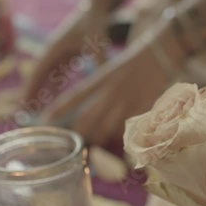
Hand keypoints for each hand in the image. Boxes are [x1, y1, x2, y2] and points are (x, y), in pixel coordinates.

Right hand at [23, 2, 108, 102]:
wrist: (96, 8)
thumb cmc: (95, 23)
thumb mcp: (97, 43)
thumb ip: (99, 62)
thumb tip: (104, 79)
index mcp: (54, 50)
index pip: (37, 73)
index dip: (30, 91)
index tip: (23, 106)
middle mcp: (52, 53)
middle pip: (37, 78)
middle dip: (30, 95)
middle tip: (23, 114)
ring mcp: (58, 55)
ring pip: (46, 78)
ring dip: (40, 93)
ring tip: (33, 111)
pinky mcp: (66, 56)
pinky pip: (56, 75)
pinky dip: (53, 88)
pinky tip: (52, 101)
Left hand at [37, 22, 184, 145]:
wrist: (160, 53)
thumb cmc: (135, 62)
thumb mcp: (112, 70)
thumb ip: (100, 91)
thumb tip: (91, 115)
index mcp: (102, 78)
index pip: (76, 95)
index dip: (60, 108)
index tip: (46, 120)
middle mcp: (112, 91)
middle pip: (89, 118)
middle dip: (81, 134)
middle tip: (78, 146)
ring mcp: (128, 101)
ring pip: (107, 129)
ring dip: (101, 143)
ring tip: (99, 152)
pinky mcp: (143, 108)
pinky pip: (129, 131)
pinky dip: (124, 143)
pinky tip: (122, 151)